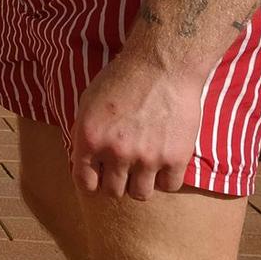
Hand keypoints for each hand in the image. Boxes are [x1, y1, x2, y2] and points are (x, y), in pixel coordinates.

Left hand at [70, 53, 198, 199]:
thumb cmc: (122, 78)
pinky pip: (168, 186)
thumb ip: (85, 134)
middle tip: (124, 168)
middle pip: (113, 191)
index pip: (84, 182)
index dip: (91, 180)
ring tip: (144, 166)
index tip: (98, 177)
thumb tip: (84, 161)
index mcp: (90, 138)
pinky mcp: (175, 158)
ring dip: (141, 182)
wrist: (162, 65)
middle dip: (116, 181)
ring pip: (140, 194)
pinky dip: (166, 177)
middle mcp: (116, 152)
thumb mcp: (89, 102)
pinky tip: (164, 162)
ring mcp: (147, 158)